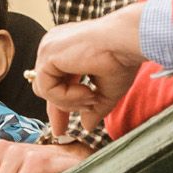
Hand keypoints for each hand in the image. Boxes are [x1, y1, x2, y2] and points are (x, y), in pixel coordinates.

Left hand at [30, 4, 145, 131]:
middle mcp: (54, 46)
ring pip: (45, 90)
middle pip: (46, 86)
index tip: (60, 129)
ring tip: (92, 98)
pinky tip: (87, 92)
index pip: (55, 81)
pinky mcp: (47, 54)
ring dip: (69, 102)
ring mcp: (48, 49)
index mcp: (67, 50)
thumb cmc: (122, 59)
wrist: (127, 42)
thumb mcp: (106, 90)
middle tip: (60, 130)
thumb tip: (87, 126)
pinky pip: (46, 88)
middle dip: (57, 108)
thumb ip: (94, 107)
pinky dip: (66, 97)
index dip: (59, 104)